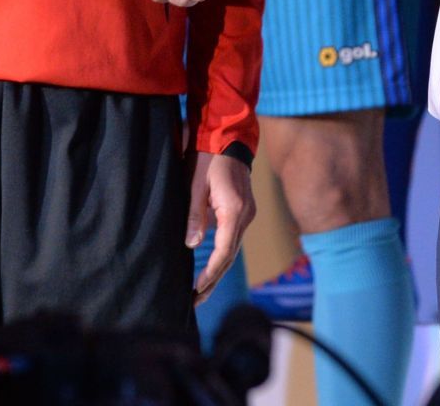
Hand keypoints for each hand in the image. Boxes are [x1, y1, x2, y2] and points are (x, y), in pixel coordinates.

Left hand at [188, 151, 255, 301]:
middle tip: (196, 300)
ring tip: (201, 292)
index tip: (197, 289)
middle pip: (230, 256)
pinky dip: (222, 257)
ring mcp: (247, 214)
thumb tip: (191, 245)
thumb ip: (194, 214)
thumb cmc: (207, 157)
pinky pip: (233, 240)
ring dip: (218, 272)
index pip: (224, 251)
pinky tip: (211, 269)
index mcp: (234, 211)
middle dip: (213, 280)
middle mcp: (245, 216)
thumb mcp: (194, 183)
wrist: (226, 138)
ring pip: (232, 250)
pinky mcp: (243, 212)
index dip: (210, 272)